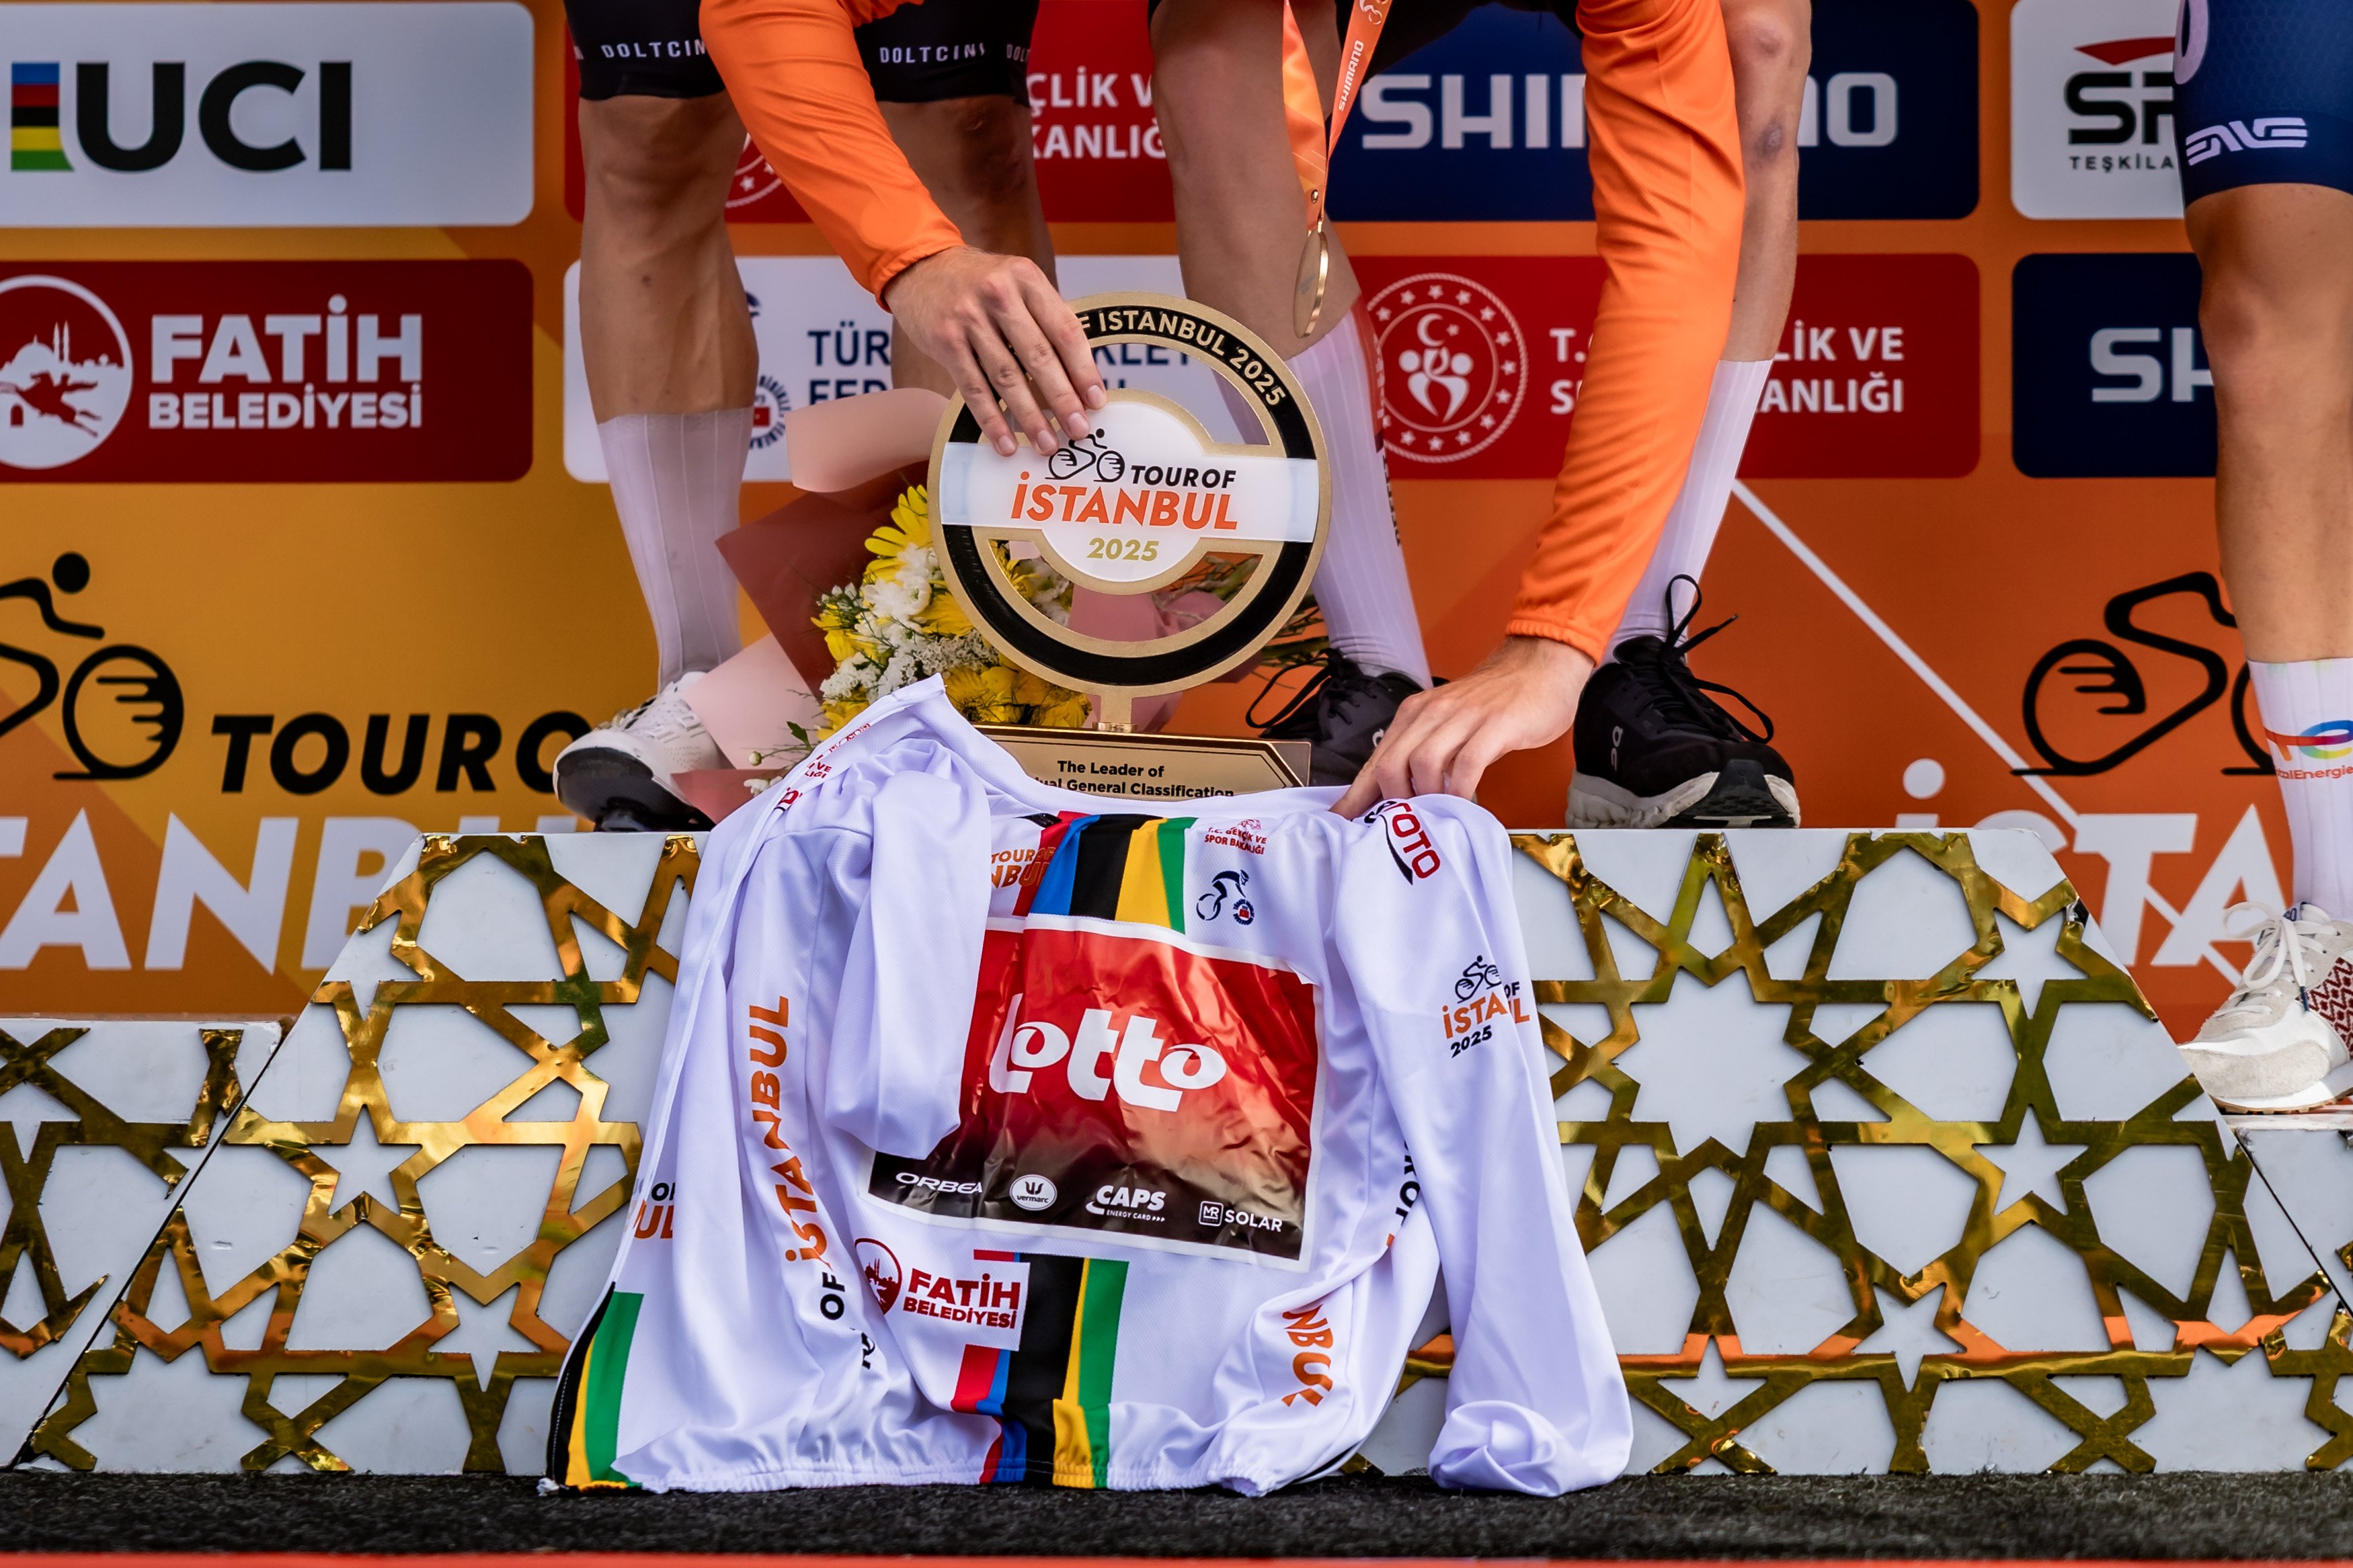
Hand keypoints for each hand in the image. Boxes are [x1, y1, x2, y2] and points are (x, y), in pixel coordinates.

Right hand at [881, 246, 1105, 458]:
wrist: (920, 267)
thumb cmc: (980, 283)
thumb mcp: (1017, 283)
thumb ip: (1046, 319)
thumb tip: (1080, 376)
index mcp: (1026, 278)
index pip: (1064, 330)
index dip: (1084, 369)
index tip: (1097, 401)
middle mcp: (999, 295)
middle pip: (1038, 356)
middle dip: (1062, 399)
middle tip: (1079, 430)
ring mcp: (969, 318)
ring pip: (1007, 377)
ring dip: (1030, 417)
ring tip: (1047, 444)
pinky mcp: (945, 341)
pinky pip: (974, 388)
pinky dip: (992, 420)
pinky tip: (1006, 443)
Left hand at [1332, 636, 1593, 816]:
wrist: (1539, 665)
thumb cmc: (1494, 701)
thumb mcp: (1449, 722)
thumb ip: (1424, 751)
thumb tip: (1400, 794)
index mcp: (1415, 713)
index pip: (1377, 760)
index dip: (1357, 795)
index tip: (1342, 822)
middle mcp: (1432, 712)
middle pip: (1392, 763)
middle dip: (1393, 800)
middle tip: (1408, 822)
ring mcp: (1464, 717)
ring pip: (1424, 762)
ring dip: (1426, 796)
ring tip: (1437, 814)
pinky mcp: (1496, 725)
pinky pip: (1468, 763)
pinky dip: (1461, 789)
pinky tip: (1465, 804)